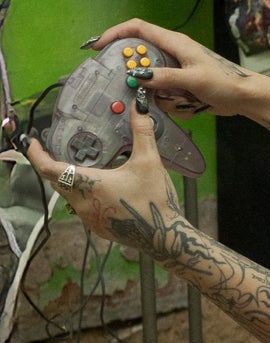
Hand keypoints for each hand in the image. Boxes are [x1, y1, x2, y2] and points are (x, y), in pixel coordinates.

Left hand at [25, 103, 181, 247]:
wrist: (164, 235)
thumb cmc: (154, 199)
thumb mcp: (149, 161)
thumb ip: (141, 132)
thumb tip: (138, 107)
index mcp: (89, 184)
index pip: (49, 169)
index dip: (36, 154)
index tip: (32, 142)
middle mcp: (82, 202)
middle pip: (56, 181)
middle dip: (53, 165)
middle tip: (59, 150)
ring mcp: (88, 217)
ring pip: (67, 194)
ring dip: (69, 180)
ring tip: (82, 166)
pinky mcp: (96, 226)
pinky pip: (80, 206)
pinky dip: (82, 194)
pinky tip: (100, 187)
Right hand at [85, 18, 255, 117]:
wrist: (244, 97)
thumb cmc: (224, 82)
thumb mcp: (194, 79)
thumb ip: (166, 77)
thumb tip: (138, 76)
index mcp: (174, 43)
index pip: (138, 29)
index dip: (115, 33)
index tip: (98, 47)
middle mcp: (172, 53)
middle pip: (141, 60)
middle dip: (139, 78)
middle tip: (140, 91)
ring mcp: (175, 70)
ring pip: (151, 82)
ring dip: (162, 95)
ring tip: (184, 100)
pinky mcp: (179, 85)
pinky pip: (164, 95)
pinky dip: (173, 103)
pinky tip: (191, 105)